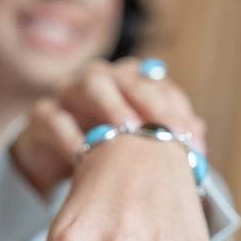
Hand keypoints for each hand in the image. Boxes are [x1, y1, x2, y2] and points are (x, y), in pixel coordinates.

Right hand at [10, 57, 205, 196]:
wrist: (48, 161)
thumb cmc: (97, 152)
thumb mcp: (131, 148)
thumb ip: (160, 137)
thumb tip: (199, 133)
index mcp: (125, 84)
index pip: (159, 85)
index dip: (178, 109)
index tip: (194, 141)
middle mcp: (99, 81)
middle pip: (129, 80)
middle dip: (152, 105)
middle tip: (169, 133)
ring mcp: (68, 94)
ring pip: (92, 87)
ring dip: (113, 106)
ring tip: (128, 130)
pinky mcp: (41, 116)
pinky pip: (55, 120)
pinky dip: (69, 136)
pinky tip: (83, 157)